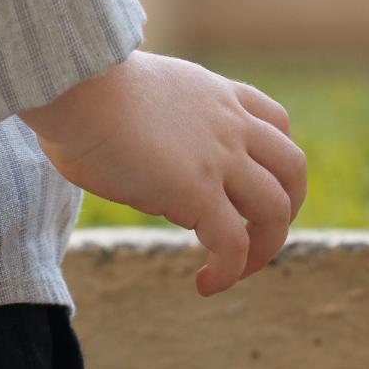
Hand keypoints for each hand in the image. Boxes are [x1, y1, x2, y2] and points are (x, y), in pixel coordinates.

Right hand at [19, 49, 308, 296]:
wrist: (75, 84)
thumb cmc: (81, 90)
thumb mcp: (139, 98)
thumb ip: (157, 128)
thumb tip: (134, 161)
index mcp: (213, 94)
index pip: (275, 122)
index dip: (275, 160)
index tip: (252, 184)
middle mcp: (228, 124)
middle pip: (293, 168)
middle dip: (288, 207)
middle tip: (258, 235)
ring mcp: (219, 158)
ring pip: (276, 210)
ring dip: (265, 248)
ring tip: (236, 269)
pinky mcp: (198, 192)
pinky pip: (233, 245)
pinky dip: (230, 272)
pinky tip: (206, 284)